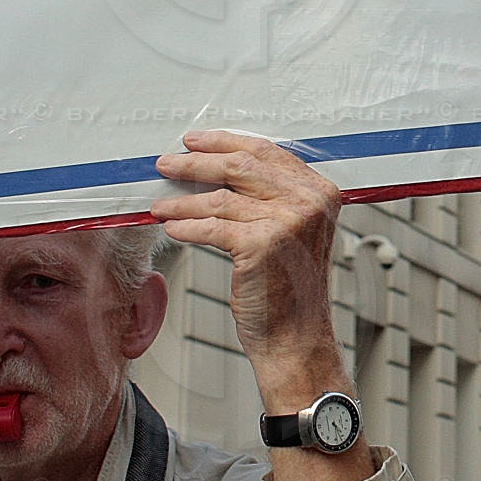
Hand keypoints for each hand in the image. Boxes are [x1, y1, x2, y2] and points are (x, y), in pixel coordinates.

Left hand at [153, 133, 344, 404]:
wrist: (296, 338)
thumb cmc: (289, 290)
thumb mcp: (290, 233)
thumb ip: (269, 199)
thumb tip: (215, 168)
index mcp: (320, 192)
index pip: (267, 151)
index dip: (226, 142)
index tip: (196, 142)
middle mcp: (309, 202)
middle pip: (241, 166)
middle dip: (196, 163)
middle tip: (167, 162)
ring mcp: (288, 222)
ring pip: (220, 199)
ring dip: (182, 200)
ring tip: (160, 204)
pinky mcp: (262, 245)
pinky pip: (212, 227)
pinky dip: (187, 226)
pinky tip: (171, 227)